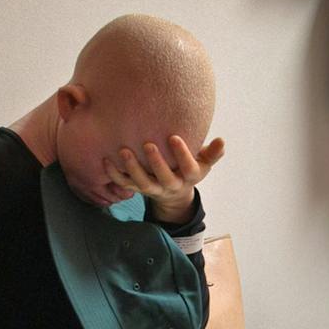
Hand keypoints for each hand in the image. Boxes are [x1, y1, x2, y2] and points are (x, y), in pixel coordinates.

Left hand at [105, 135, 225, 224]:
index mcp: (189, 177)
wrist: (174, 192)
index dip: (182, 155)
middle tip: (148, 145)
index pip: (188, 168)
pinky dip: (114, 175)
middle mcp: (171, 185)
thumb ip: (213, 153)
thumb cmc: (189, 168)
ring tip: (124, 151)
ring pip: (142, 183)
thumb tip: (222, 141)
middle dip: (156, 163)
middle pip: (164, 178)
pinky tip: (106, 160)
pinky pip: (124, 184)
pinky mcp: (138, 189)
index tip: (174, 137)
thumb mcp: (204, 163)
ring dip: (132, 168)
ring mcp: (153, 189)